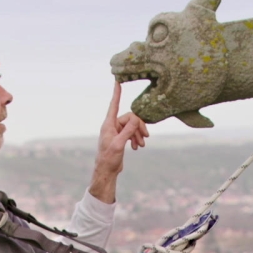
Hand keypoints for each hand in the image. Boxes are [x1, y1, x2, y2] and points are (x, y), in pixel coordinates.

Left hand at [91, 82, 148, 202]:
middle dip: (139, 126)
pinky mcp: (120, 138)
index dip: (117, 93)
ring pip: (132, 126)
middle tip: (146, 136)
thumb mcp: (119, 144)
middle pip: (130, 118)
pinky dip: (136, 138)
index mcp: (109, 124)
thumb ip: (127, 131)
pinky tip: (137, 147)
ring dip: (138, 134)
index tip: (117, 81)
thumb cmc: (109, 158)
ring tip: (142, 145)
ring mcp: (116, 132)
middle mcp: (112, 126)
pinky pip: (131, 133)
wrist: (107, 171)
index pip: (114, 105)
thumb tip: (136, 118)